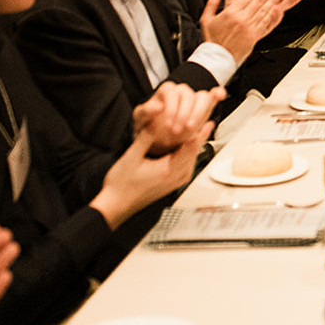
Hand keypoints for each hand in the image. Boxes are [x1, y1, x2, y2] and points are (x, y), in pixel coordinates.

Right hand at [94, 83, 222, 228]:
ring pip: (192, 159)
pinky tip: (189, 146)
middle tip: (207, 120)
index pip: (190, 147)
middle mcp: (176, 177)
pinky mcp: (173, 184)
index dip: (199, 131)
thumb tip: (154, 118)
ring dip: (196, 144)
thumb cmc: (121, 185)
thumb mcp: (131, 156)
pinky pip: (187, 165)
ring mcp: (176, 182)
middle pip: (194, 152)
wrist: (116, 205)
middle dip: (201, 135)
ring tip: (202, 130)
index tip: (206, 119)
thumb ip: (145, 137)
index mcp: (168, 170)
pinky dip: (190, 153)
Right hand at [200, 0, 311, 65]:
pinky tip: (277, 9)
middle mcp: (242, 19)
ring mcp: (249, 28)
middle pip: (258, 1)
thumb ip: (212, 3)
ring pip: (264, 10)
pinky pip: (266, 22)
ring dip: (273, 0)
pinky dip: (272, 14)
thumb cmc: (213, 39)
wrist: (218, 57)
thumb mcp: (206, 19)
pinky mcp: (255, 36)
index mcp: (231, 13)